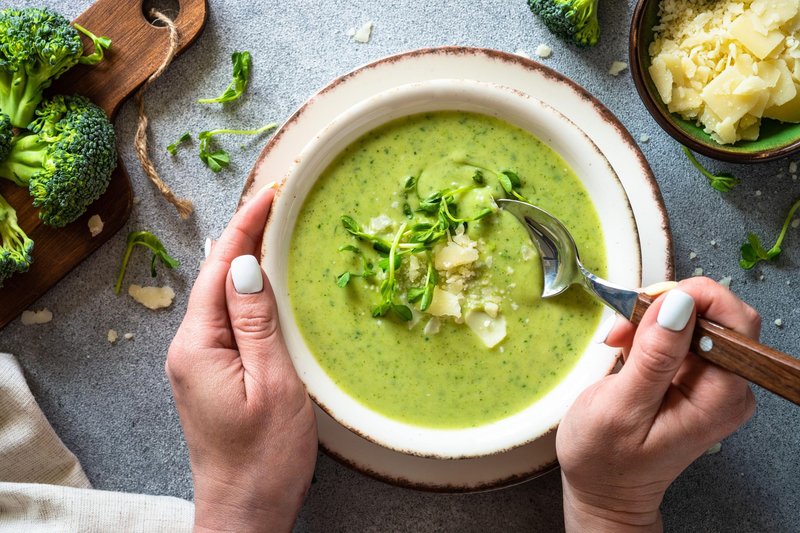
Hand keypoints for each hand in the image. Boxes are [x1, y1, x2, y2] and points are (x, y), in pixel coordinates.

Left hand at [166, 185, 316, 532]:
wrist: (244, 511)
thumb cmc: (264, 457)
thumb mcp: (272, 384)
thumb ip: (257, 323)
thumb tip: (248, 267)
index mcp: (199, 346)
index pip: (221, 269)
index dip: (246, 227)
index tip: (271, 194)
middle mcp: (189, 348)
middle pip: (216, 276)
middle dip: (244, 234)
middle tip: (276, 200)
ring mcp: (197, 361)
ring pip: (221, 296)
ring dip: (245, 259)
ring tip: (272, 226)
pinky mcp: (210, 373)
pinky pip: (227, 318)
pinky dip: (246, 290)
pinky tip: (263, 280)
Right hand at [556, 277, 757, 531]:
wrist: (604, 490)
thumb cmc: (606, 460)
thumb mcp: (621, 407)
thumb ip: (653, 357)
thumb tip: (678, 304)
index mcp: (719, 397)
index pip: (735, 321)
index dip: (695, 298)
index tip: (649, 302)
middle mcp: (726, 387)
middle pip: (716, 315)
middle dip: (667, 306)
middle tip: (624, 323)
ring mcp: (710, 383)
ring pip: (694, 320)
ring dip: (651, 319)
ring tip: (617, 341)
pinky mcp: (693, 379)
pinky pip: (679, 336)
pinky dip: (648, 332)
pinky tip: (624, 348)